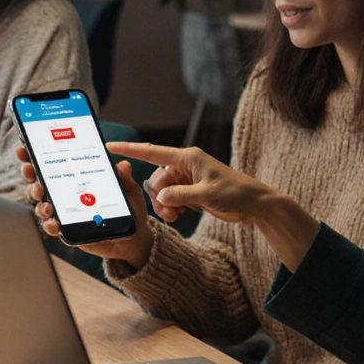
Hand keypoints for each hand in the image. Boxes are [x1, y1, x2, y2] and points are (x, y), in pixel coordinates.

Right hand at [15, 145, 155, 268]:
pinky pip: (51, 227)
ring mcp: (64, 212)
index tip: (24, 148)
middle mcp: (65, 194)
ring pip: (41, 204)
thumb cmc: (128, 208)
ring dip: (39, 202)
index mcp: (76, 178)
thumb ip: (123, 178)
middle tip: (30, 170)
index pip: (51, 164)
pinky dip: (49, 225)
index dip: (35, 156)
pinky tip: (53, 222)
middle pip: (39, 182)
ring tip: (46, 203)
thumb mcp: (128, 190)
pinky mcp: (67, 230)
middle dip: (30, 175)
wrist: (133, 236)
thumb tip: (123, 165)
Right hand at [109, 143, 280, 223]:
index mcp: (187, 158)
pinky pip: (169, 200)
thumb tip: (160, 198)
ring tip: (177, 216)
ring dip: (164, 206)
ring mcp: (186, 179)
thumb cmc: (236, 193)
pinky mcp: (189, 192)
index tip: (110, 147)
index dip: (130, 150)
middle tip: (170, 213)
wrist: (254, 205)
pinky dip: (171, 209)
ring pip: (161, 193)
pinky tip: (181, 216)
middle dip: (158, 198)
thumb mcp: (207, 194)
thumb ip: (180, 195)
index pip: (152, 152)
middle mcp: (184, 166)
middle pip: (155, 180)